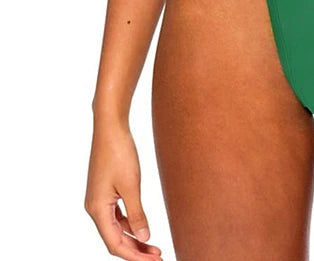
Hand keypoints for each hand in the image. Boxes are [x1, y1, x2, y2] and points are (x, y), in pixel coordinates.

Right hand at [85, 117, 162, 259]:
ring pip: (115, 229)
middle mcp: (94, 208)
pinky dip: (128, 225)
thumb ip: (137, 213)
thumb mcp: (131, 185)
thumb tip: (144, 237)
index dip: (134, 256)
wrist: (110, 127)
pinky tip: (142, 228)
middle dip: (135, 251)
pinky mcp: (104, 192)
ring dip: (133, 239)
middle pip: (114, 240)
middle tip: (158, 257)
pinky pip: (115, 216)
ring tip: (154, 247)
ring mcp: (98, 200)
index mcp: (97, 209)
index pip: (115, 244)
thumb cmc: (119, 152)